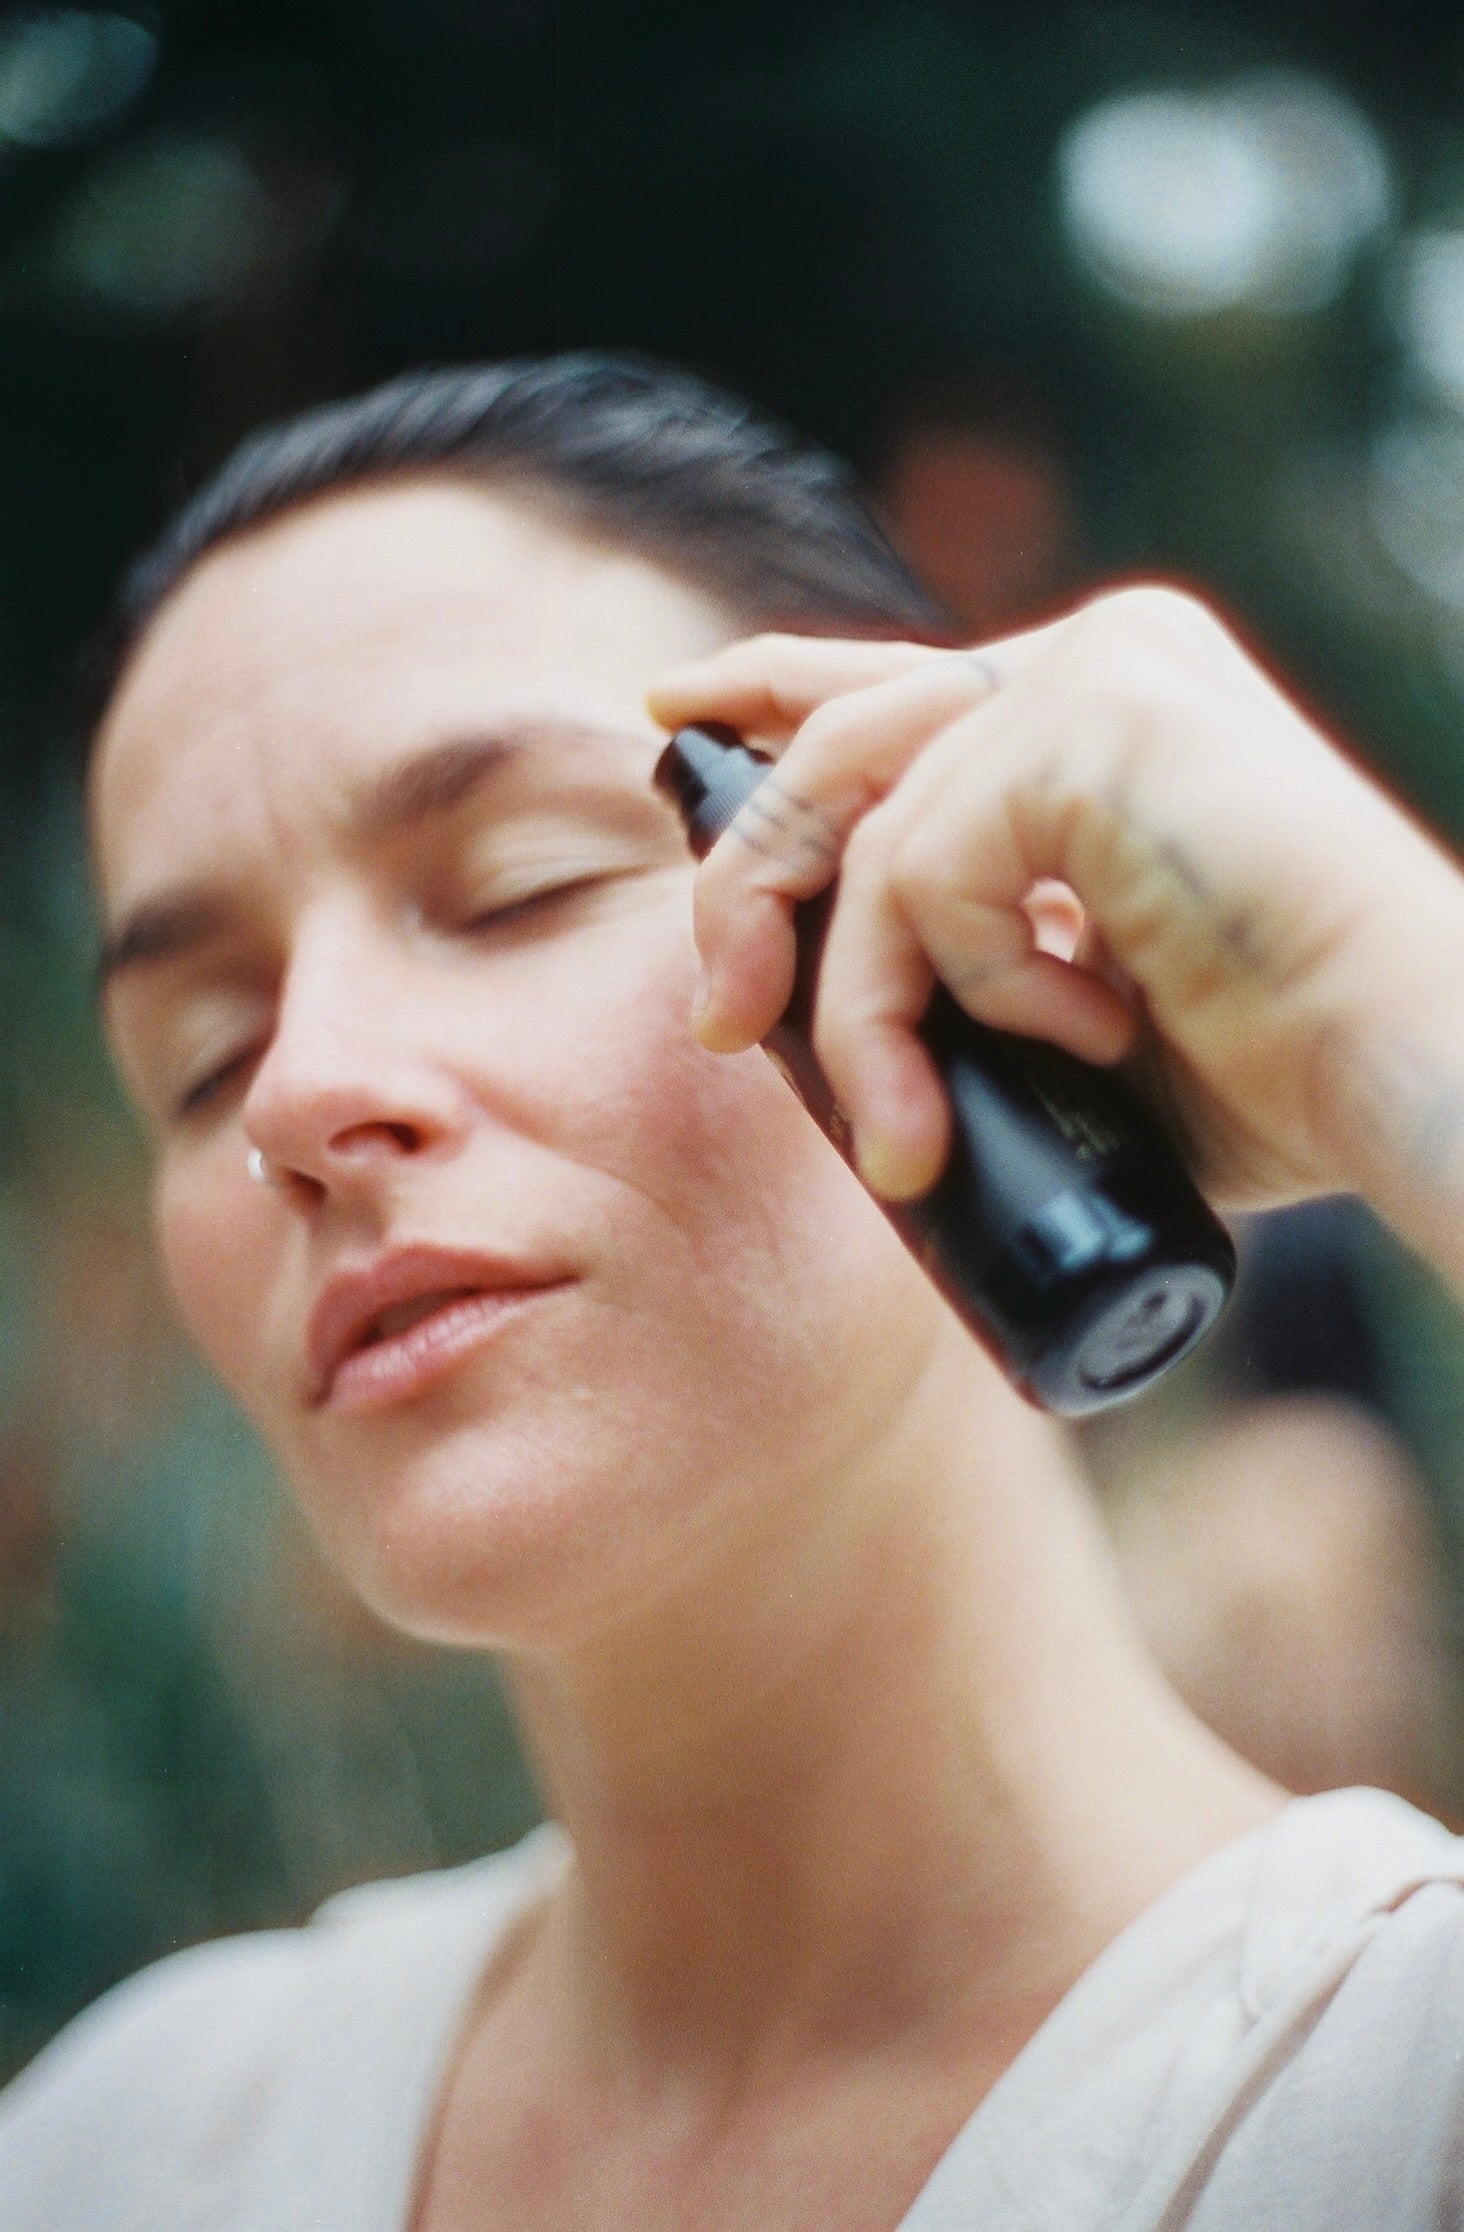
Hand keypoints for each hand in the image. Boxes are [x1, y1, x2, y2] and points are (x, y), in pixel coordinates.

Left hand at [648, 587, 1463, 1245]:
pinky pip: (931, 870)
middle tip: (720, 1020)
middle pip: (838, 739)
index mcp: (1097, 708)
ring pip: (869, 829)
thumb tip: (813, 1008)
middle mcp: (1093, 659)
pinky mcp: (1093, 716)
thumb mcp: (1070, 1003)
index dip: (772, 688)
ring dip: (863, 1006)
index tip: (674, 710)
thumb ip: (971, 960)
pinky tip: (1094, 1029)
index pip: (894, 676)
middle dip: (750, 883)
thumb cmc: (1274, 1068)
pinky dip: (979, 986)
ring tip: (911, 1130)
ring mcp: (1095, 673)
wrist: (1403, 1069)